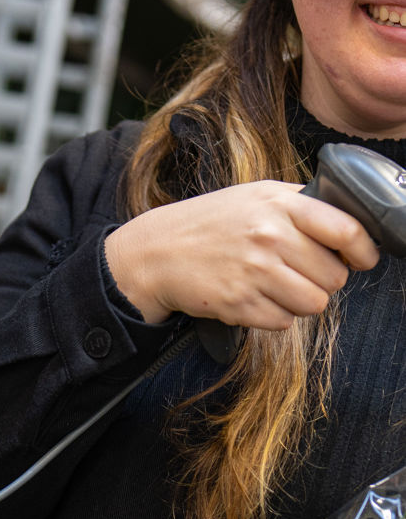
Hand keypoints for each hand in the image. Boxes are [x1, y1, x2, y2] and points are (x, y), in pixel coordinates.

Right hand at [103, 182, 378, 327]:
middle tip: (297, 272)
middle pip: (334, 277)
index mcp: (279, 204)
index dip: (364, 250)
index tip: (362, 258)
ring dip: (300, 301)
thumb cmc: (209, 223)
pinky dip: (273, 315)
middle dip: (322, 280)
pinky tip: (252, 297)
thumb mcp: (254, 196)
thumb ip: (301, 204)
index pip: (347, 231)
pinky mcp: (238, 304)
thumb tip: (350, 227)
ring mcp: (253, 272)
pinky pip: (283, 322)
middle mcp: (269, 237)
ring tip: (276, 287)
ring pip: (314, 304)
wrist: (155, 253)